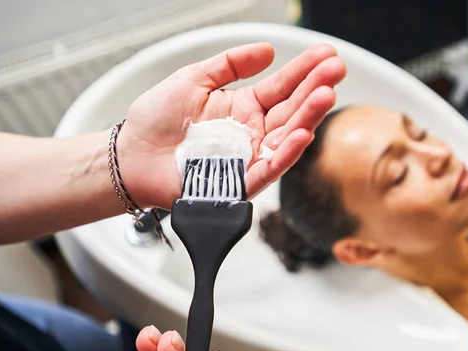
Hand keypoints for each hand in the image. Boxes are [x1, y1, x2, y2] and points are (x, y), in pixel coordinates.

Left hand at [118, 42, 346, 208]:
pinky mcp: (239, 182)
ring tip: (326, 95)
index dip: (303, 70)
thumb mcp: (194, 79)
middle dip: (315, 89)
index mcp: (245, 107)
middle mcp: (253, 133)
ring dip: (308, 118)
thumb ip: (230, 65)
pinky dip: (286, 154)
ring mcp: (248, 157)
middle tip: (336, 70)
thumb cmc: (157, 120)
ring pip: (286, 138)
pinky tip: (302, 134)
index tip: (326, 54)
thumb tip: (267, 50)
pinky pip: (268, 168)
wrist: (131, 155)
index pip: (281, 87)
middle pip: (291, 110)